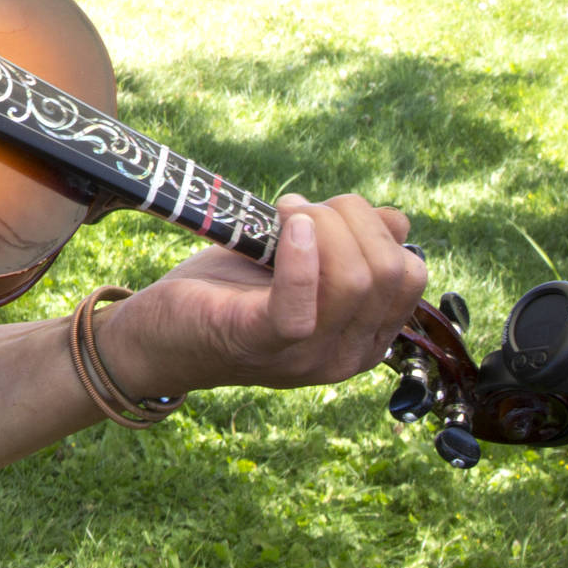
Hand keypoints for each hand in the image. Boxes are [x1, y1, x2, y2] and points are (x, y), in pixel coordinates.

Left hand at [99, 193, 427, 397]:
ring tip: (281, 216)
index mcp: (364, 337)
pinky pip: (303, 302)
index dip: (373, 228)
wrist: (158, 334)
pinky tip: (285, 226)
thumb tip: (397, 222)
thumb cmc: (230, 291)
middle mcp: (347, 355)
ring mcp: (308, 356)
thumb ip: (349, 246)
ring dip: (321, 225)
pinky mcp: (263, 342)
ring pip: (356, 279)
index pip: (409, 275)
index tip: (321, 213)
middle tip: (296, 210)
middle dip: (349, 219)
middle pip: (388, 272)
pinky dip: (299, 256)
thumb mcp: (298, 262)